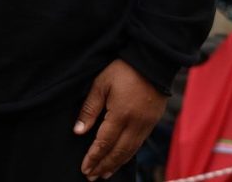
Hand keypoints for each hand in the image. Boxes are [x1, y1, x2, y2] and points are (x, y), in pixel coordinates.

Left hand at [75, 59, 166, 179]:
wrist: (152, 62)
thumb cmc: (122, 70)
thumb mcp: (100, 84)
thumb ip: (89, 109)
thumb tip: (78, 131)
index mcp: (120, 114)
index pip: (104, 142)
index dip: (94, 157)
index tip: (85, 169)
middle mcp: (136, 124)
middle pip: (119, 152)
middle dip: (104, 165)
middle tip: (92, 176)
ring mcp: (146, 125)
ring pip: (130, 151)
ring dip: (116, 164)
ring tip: (104, 174)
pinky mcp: (152, 123)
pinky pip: (139, 145)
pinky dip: (128, 155)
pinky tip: (120, 159)